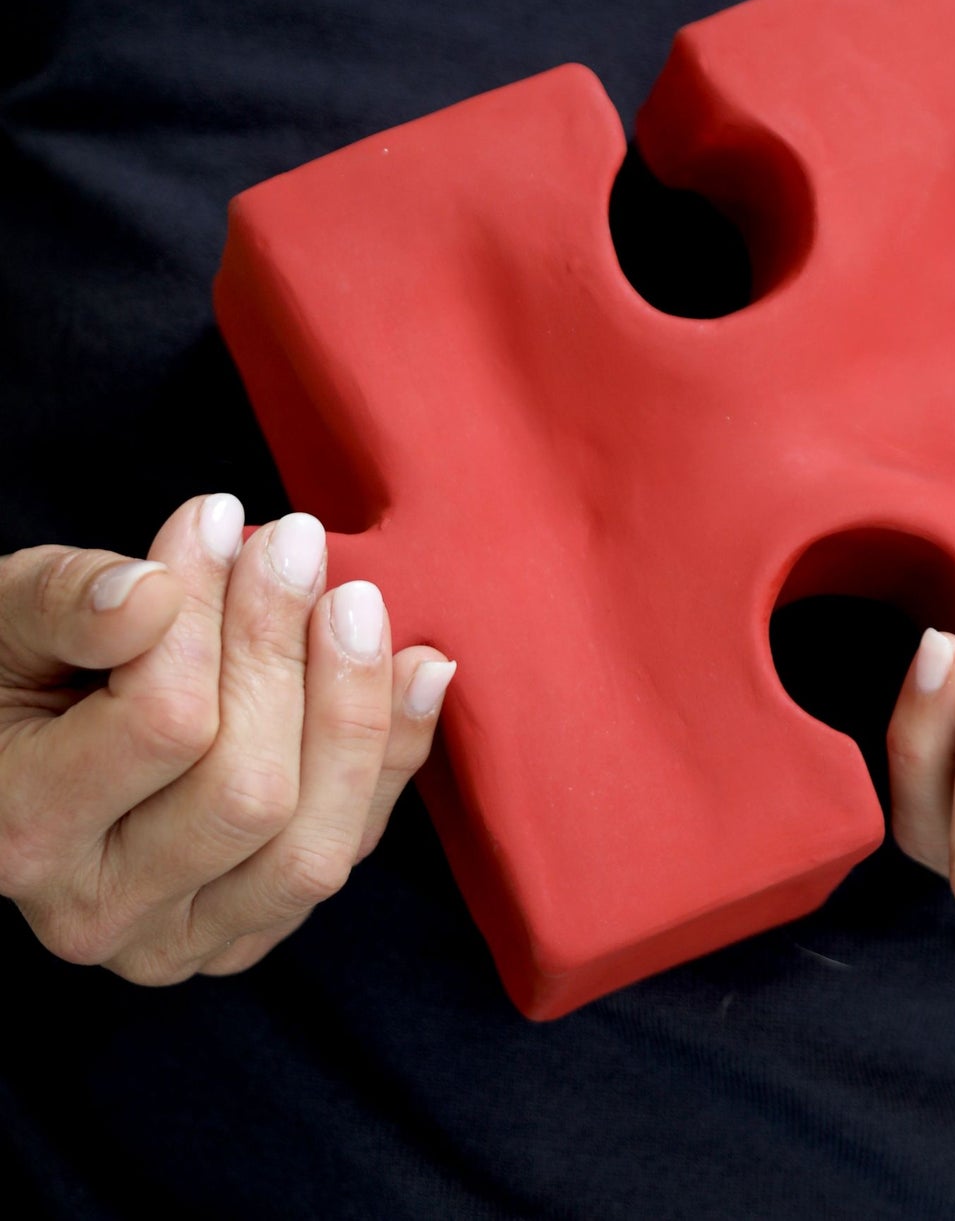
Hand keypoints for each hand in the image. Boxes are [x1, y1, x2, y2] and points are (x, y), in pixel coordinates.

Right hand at [0, 494, 454, 982]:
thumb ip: (66, 604)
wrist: (20, 756)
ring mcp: (189, 936)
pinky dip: (395, 753)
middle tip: (298, 544)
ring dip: (356, 708)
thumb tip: (153, 596)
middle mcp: (102, 911)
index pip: (165, 724)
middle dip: (287, 651)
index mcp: (23, 830)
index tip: (223, 516)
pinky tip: (416, 665)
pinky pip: (355, 846)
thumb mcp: (8, 619)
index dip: (211, 614)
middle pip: (250, 792)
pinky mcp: (257, 924)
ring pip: (315, 845)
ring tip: (355, 601)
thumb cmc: (15, 672)